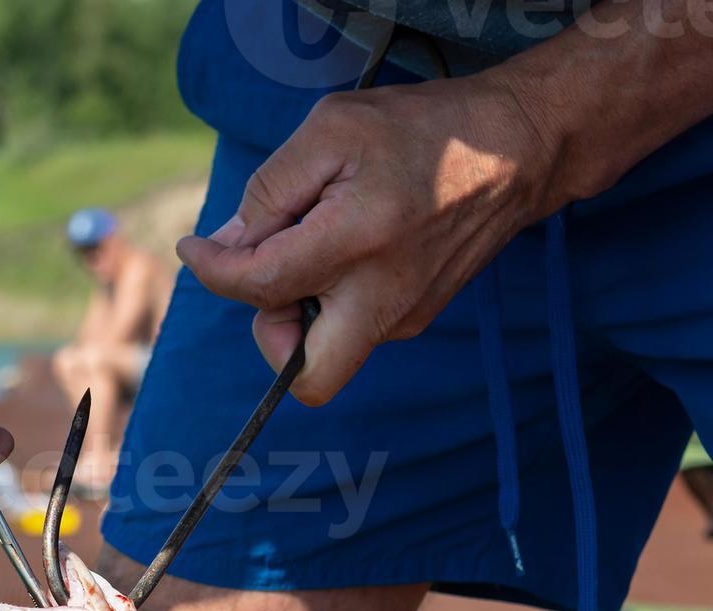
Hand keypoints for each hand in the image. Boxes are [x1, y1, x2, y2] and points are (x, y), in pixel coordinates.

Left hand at [177, 79, 548, 405]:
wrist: (515, 151)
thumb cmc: (422, 130)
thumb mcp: (333, 129)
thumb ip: (272, 189)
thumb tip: (228, 242)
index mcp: (357, 243)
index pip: (260, 287)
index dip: (214, 272)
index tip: (197, 250)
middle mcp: (383, 298)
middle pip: (308, 380)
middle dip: (273, 339)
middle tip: (276, 280)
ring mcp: (405, 318)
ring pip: (327, 353)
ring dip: (303, 310)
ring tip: (322, 240)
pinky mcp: (416, 319)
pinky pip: (354, 328)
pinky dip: (334, 298)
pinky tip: (354, 247)